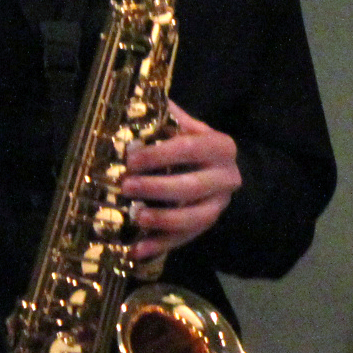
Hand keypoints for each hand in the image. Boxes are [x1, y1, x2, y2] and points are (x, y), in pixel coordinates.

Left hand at [118, 100, 240, 257]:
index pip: (190, 148)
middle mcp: (226, 177)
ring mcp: (219, 205)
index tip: (131, 158)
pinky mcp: (207, 227)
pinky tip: (137, 251)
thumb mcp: (188, 128)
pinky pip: (186, 240)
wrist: (222, 171)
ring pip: (195, 218)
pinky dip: (161, 246)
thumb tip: (137, 100)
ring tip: (136, 218)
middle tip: (125, 186)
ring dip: (163, 221)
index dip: (160, 154)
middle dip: (157, 188)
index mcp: (220, 147)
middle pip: (192, 186)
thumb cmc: (196, 147)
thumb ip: (168, 118)